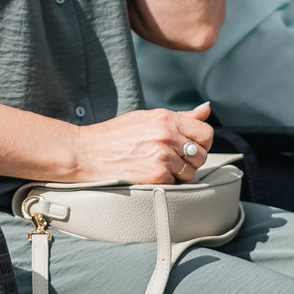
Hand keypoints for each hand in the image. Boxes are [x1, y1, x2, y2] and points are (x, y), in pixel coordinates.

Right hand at [67, 102, 212, 184]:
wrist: (86, 153)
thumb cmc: (115, 135)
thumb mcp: (146, 117)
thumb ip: (180, 116)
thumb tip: (206, 109)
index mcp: (166, 118)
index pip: (205, 133)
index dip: (201, 143)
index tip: (190, 148)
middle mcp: (167, 136)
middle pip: (201, 155)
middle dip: (190, 160)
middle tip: (171, 160)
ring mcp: (162, 157)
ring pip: (190, 172)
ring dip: (179, 174)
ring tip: (158, 168)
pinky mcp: (156, 176)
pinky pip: (175, 184)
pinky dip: (166, 184)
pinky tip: (149, 176)